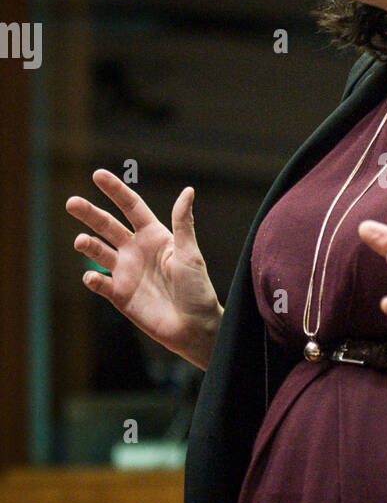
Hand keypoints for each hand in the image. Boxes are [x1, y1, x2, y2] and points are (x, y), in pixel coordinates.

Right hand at [65, 169, 222, 368]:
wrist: (194, 327)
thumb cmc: (198, 289)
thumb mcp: (190, 254)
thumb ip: (183, 223)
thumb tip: (187, 190)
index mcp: (155, 236)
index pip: (131, 207)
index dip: (115, 191)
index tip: (97, 175)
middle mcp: (137, 250)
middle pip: (108, 225)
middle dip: (90, 214)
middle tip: (71, 203)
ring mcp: (126, 272)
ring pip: (98, 251)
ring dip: (88, 245)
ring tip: (81, 241)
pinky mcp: (119, 295)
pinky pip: (99, 283)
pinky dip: (92, 279)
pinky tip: (92, 277)